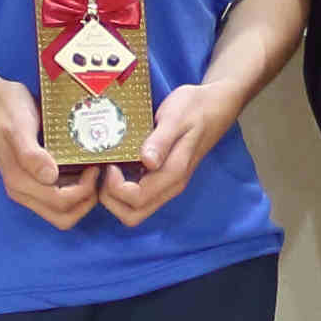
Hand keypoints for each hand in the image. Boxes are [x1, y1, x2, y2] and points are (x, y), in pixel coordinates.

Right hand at [0, 77, 98, 230]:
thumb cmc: (7, 110)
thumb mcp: (20, 128)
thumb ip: (31, 155)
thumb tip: (50, 177)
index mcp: (20, 183)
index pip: (60, 203)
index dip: (83, 191)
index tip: (94, 168)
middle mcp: (24, 191)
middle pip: (63, 216)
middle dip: (86, 201)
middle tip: (97, 174)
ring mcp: (30, 187)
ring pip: (64, 210)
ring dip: (83, 197)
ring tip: (94, 171)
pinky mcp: (36, 179)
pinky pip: (61, 195)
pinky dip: (77, 188)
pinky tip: (84, 167)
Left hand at [99, 81, 237, 228]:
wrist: (214, 105)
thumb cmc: (194, 108)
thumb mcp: (175, 117)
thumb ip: (161, 141)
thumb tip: (148, 162)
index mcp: (173, 174)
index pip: (136, 199)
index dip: (116, 187)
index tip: (111, 162)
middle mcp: (169, 186)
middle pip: (132, 215)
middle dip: (110, 199)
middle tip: (106, 170)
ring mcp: (166, 185)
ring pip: (133, 209)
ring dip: (114, 196)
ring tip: (109, 168)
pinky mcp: (161, 178)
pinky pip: (137, 196)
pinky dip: (120, 189)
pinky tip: (117, 165)